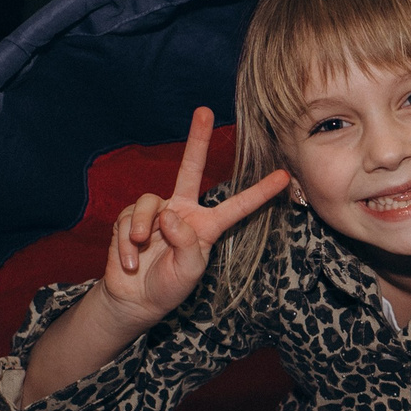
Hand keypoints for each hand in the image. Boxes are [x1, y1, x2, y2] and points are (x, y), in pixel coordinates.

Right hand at [98, 107, 290, 328]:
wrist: (134, 299)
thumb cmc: (168, 287)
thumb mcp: (188, 270)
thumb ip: (186, 243)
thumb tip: (169, 214)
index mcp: (206, 225)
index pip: (237, 206)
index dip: (260, 192)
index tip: (284, 177)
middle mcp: (182, 212)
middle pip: (191, 169)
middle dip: (197, 139)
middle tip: (205, 111)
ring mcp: (157, 213)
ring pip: (150, 203)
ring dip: (143, 227)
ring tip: (142, 247)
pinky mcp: (131, 218)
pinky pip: (129, 219)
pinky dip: (126, 243)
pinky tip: (129, 260)